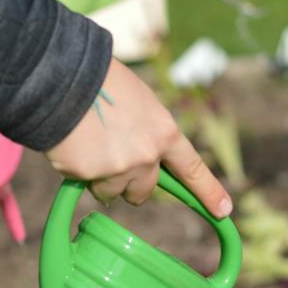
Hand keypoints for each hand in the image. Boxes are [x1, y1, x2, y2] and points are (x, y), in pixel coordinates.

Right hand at [45, 58, 232, 218]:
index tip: (223, 211)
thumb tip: (135, 157)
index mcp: (163, 133)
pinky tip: (71, 144)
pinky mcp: (89, 175)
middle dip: (130, 185)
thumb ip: (145, 131)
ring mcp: (118, 169)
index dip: (208, 191)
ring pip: (111, 192)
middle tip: (112, 164)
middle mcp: (146, 156)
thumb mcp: (138, 101)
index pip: (191, 169)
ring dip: (100, 180)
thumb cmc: (101, 80)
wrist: (64, 76)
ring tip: (86, 146)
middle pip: (144, 191)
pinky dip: (76, 171)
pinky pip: (84, 184)